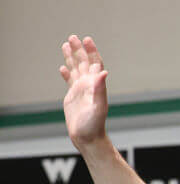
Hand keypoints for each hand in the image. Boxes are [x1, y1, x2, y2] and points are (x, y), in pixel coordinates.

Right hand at [60, 35, 108, 150]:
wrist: (87, 137)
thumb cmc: (94, 125)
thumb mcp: (98, 106)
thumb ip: (99, 89)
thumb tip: (103, 72)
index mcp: (96, 86)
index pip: (95, 64)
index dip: (91, 52)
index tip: (87, 40)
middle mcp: (89, 86)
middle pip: (84, 63)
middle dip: (79, 50)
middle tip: (73, 37)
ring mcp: (81, 90)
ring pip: (76, 69)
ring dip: (71, 58)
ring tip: (66, 45)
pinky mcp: (73, 96)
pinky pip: (69, 81)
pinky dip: (66, 73)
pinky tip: (62, 68)